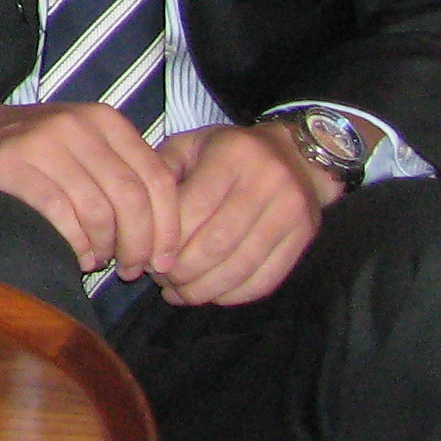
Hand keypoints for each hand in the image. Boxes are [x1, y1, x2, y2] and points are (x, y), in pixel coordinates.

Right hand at [0, 98, 182, 280]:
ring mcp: (42, 141)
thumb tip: (164, 240)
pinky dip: (74, 245)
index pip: (157, 178)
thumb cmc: (34, 153)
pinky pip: (59, 215)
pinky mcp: (11, 163)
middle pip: (131, 198)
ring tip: (98, 261)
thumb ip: (123, 177)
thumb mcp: (85, 149)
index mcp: (105, 120)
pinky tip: (73, 255)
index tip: (165, 260)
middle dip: (139, 244)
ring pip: (97, 211)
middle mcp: (78, 125)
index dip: (169, 226)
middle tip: (133, 269)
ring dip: (105, 248)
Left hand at [154, 123, 333, 306]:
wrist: (295, 154)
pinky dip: (235, 294)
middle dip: (182, 270)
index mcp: (232, 155)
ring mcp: (290, 211)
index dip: (166, 240)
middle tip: (161, 280)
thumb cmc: (228, 151)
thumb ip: (160, 173)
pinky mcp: (304, 237)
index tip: (146, 257)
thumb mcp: (190, 145)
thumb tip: (136, 219)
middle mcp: (266, 182)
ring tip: (180, 293)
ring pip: (241, 266)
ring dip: (205, 289)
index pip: (193, 208)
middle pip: (216, 243)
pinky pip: (267, 278)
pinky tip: (213, 295)